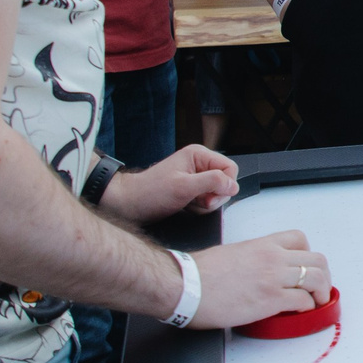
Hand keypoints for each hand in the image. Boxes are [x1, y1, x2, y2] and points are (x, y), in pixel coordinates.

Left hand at [101, 145, 239, 220]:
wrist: (130, 204)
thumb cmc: (150, 193)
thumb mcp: (184, 187)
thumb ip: (212, 182)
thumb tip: (232, 184)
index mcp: (198, 155)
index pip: (230, 168)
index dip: (224, 185)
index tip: (209, 196)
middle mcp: (198, 164)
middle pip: (224, 182)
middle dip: (213, 197)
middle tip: (196, 201)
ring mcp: (195, 177)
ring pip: (216, 194)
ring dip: (204, 204)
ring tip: (187, 203)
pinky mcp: (191, 189)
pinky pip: (206, 201)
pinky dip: (198, 208)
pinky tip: (185, 206)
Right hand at [188, 228, 328, 329]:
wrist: (184, 285)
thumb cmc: (198, 274)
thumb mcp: (231, 255)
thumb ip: (251, 259)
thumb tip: (257, 272)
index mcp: (262, 245)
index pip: (299, 239)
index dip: (307, 255)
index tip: (305, 267)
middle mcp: (272, 258)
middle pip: (316, 260)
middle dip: (323, 276)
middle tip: (319, 288)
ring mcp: (273, 278)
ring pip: (316, 278)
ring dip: (321, 292)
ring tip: (316, 302)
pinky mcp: (270, 299)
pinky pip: (303, 301)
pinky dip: (307, 308)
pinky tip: (298, 312)